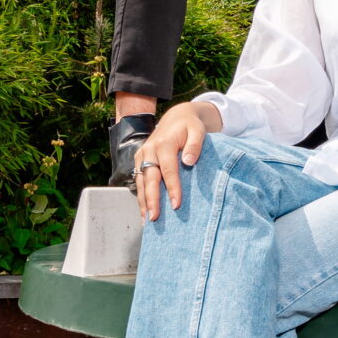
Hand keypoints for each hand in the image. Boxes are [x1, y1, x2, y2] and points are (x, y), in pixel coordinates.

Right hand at [134, 103, 213, 219]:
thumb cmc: (190, 126)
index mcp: (164, 144)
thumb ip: (195, 145)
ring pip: (141, 182)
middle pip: (150, 179)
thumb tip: (189, 161)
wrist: (177, 117)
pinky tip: (144, 210)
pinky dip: (141, 196)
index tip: (176, 205)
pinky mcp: (140, 160)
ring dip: (143, 201)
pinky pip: (139, 180)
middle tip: (155, 217)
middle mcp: (149, 150)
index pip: (168, 170)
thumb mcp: (198, 130)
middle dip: (152, 199)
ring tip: (147, 220)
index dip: (172, 188)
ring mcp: (142, 155)